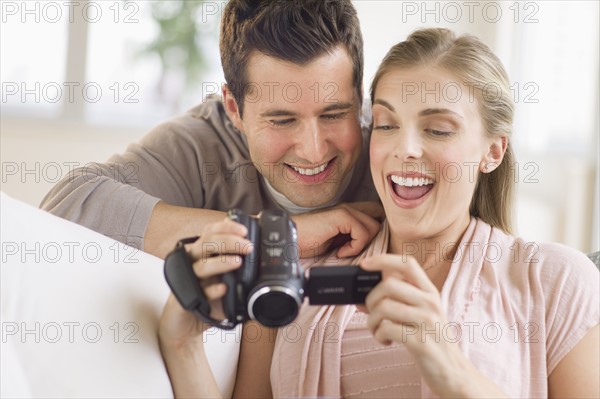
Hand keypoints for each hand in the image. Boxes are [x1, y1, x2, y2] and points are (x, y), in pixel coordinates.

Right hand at [158, 217, 252, 348]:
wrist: (187, 324)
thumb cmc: (207, 297)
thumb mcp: (224, 277)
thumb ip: (236, 264)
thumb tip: (259, 252)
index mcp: (203, 253)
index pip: (211, 232)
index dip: (227, 227)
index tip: (245, 230)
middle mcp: (194, 262)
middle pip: (207, 243)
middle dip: (229, 242)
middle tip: (248, 247)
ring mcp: (189, 280)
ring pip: (202, 265)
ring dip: (221, 262)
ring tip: (238, 262)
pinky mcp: (186, 298)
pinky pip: (199, 292)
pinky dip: (212, 290)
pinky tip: (223, 289)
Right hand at [292, 201, 383, 258]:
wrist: (289, 239)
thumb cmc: (308, 242)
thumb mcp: (337, 241)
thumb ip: (352, 238)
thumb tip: (371, 246)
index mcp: (349, 212)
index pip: (377, 213)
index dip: (378, 228)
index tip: (365, 246)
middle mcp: (349, 207)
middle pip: (380, 216)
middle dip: (374, 235)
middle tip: (357, 248)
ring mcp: (346, 210)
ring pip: (374, 227)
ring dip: (361, 244)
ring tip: (343, 250)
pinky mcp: (342, 216)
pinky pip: (362, 233)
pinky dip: (354, 247)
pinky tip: (339, 251)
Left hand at [360, 255, 506, 397]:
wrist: (453, 371)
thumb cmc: (431, 339)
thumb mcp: (421, 314)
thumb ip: (398, 301)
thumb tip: (361, 298)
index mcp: (430, 292)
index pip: (407, 264)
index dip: (383, 259)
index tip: (364, 264)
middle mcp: (430, 303)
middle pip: (388, 285)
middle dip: (371, 299)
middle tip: (373, 314)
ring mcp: (427, 322)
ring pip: (383, 307)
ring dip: (372, 321)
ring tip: (377, 330)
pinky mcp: (420, 343)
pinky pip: (386, 329)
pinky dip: (378, 335)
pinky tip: (385, 340)